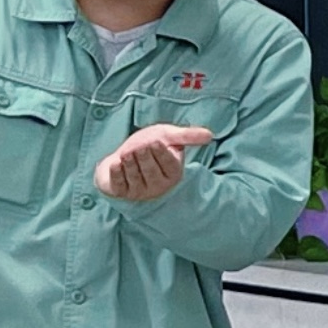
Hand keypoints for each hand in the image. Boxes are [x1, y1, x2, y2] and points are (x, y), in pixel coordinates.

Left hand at [96, 124, 213, 202]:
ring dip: (130, 161)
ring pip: (135, 176)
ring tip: (128, 152)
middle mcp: (158, 185)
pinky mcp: (121, 192)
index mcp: (173, 173)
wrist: (125, 154)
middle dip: (144, 155)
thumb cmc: (150, 146)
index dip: (162, 153)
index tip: (156, 142)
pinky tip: (117, 162)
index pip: (169, 164)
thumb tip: (210, 136)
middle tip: (141, 146)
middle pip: (151, 171)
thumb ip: (188, 136)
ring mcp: (139, 191)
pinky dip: (117, 172)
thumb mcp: (169, 137)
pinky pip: (119, 183)